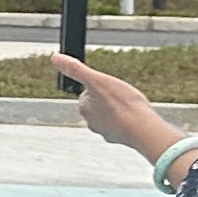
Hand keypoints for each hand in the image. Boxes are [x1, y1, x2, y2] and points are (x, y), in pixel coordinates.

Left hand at [50, 51, 178, 162]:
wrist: (142, 129)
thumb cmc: (122, 104)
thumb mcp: (97, 80)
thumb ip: (76, 70)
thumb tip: (55, 58)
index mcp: (84, 107)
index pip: (88, 93)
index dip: (102, 88)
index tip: (112, 88)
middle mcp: (91, 121)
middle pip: (98, 105)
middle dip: (109, 100)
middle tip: (122, 97)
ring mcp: (105, 131)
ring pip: (109, 117)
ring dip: (118, 112)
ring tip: (129, 108)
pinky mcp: (119, 138)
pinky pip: (121, 127)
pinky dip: (127, 122)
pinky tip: (135, 119)